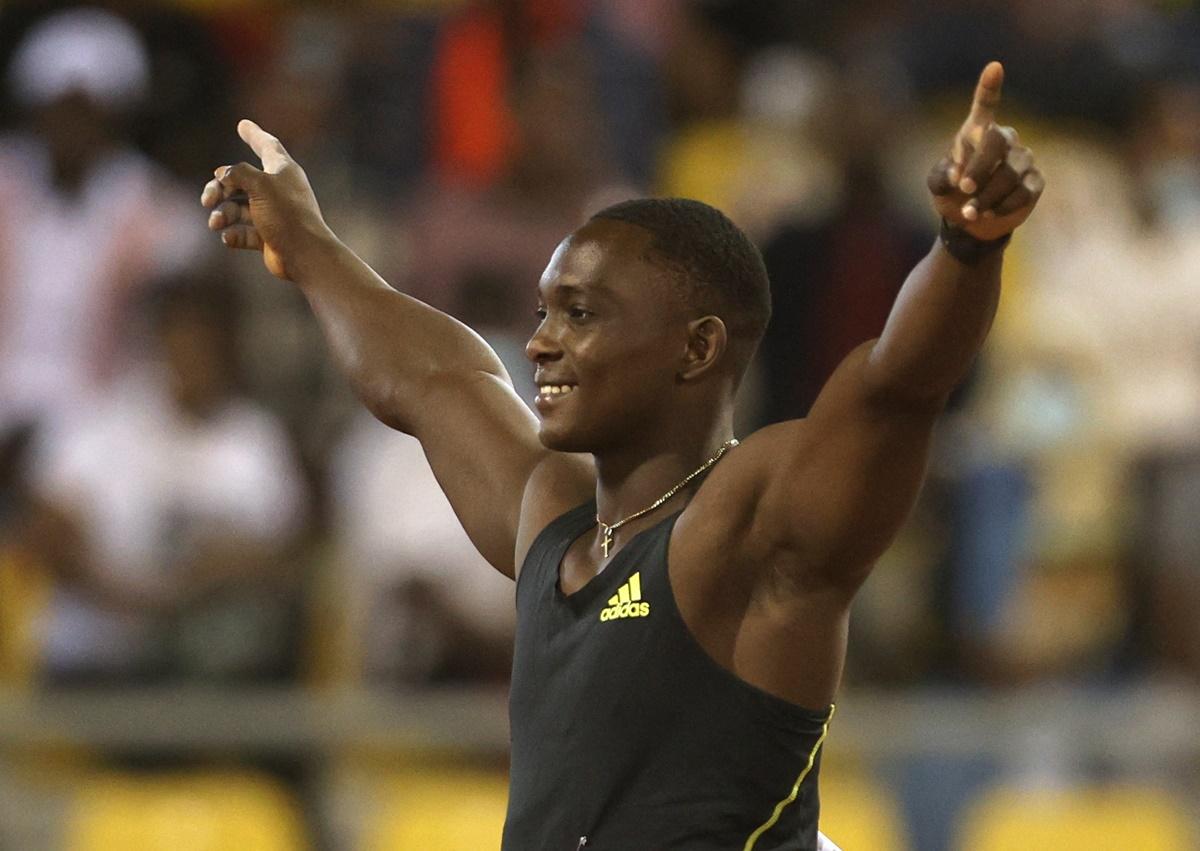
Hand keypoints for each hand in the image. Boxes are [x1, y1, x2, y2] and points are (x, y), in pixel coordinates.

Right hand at [200, 120, 331, 279]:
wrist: (305, 255)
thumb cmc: (287, 215)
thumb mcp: (260, 184)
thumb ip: (238, 172)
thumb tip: (222, 174)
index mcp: (283, 171)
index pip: (267, 146)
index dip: (254, 134)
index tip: (243, 124)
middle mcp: (278, 190)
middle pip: (239, 181)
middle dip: (219, 188)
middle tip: (207, 200)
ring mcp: (272, 215)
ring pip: (236, 208)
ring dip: (222, 214)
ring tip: (216, 223)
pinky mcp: (268, 237)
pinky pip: (242, 232)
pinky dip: (233, 234)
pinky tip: (229, 238)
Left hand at [927, 62, 1044, 241]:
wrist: (971, 224)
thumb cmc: (952, 195)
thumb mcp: (938, 186)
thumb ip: (942, 177)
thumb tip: (958, 175)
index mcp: (977, 132)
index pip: (986, 105)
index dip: (990, 87)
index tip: (994, 67)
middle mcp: (1004, 139)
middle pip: (997, 143)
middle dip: (979, 168)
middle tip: (963, 189)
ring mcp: (1023, 159)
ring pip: (1009, 174)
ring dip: (986, 197)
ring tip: (970, 212)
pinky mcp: (1035, 181)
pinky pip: (1022, 192)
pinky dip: (1002, 206)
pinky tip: (989, 213)